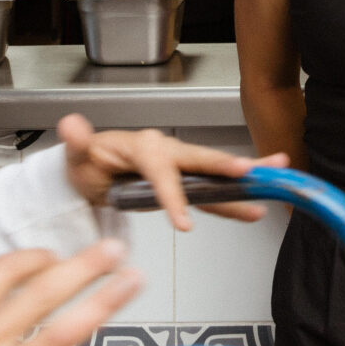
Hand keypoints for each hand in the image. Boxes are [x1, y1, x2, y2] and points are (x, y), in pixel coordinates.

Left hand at [56, 117, 286, 228]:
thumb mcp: (77, 155)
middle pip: (200, 159)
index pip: (160, 168)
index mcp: (142, 145)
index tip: (183, 220)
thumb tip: (71, 125)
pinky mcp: (182, 184)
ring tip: (273, 183)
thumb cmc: (87, 164)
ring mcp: (177, 167)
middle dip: (228, 164)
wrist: (91, 175)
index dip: (173, 194)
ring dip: (244, 178)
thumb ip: (77, 143)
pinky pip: (210, 193)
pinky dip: (233, 201)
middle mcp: (165, 151)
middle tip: (251, 171)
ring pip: (214, 174)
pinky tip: (253, 209)